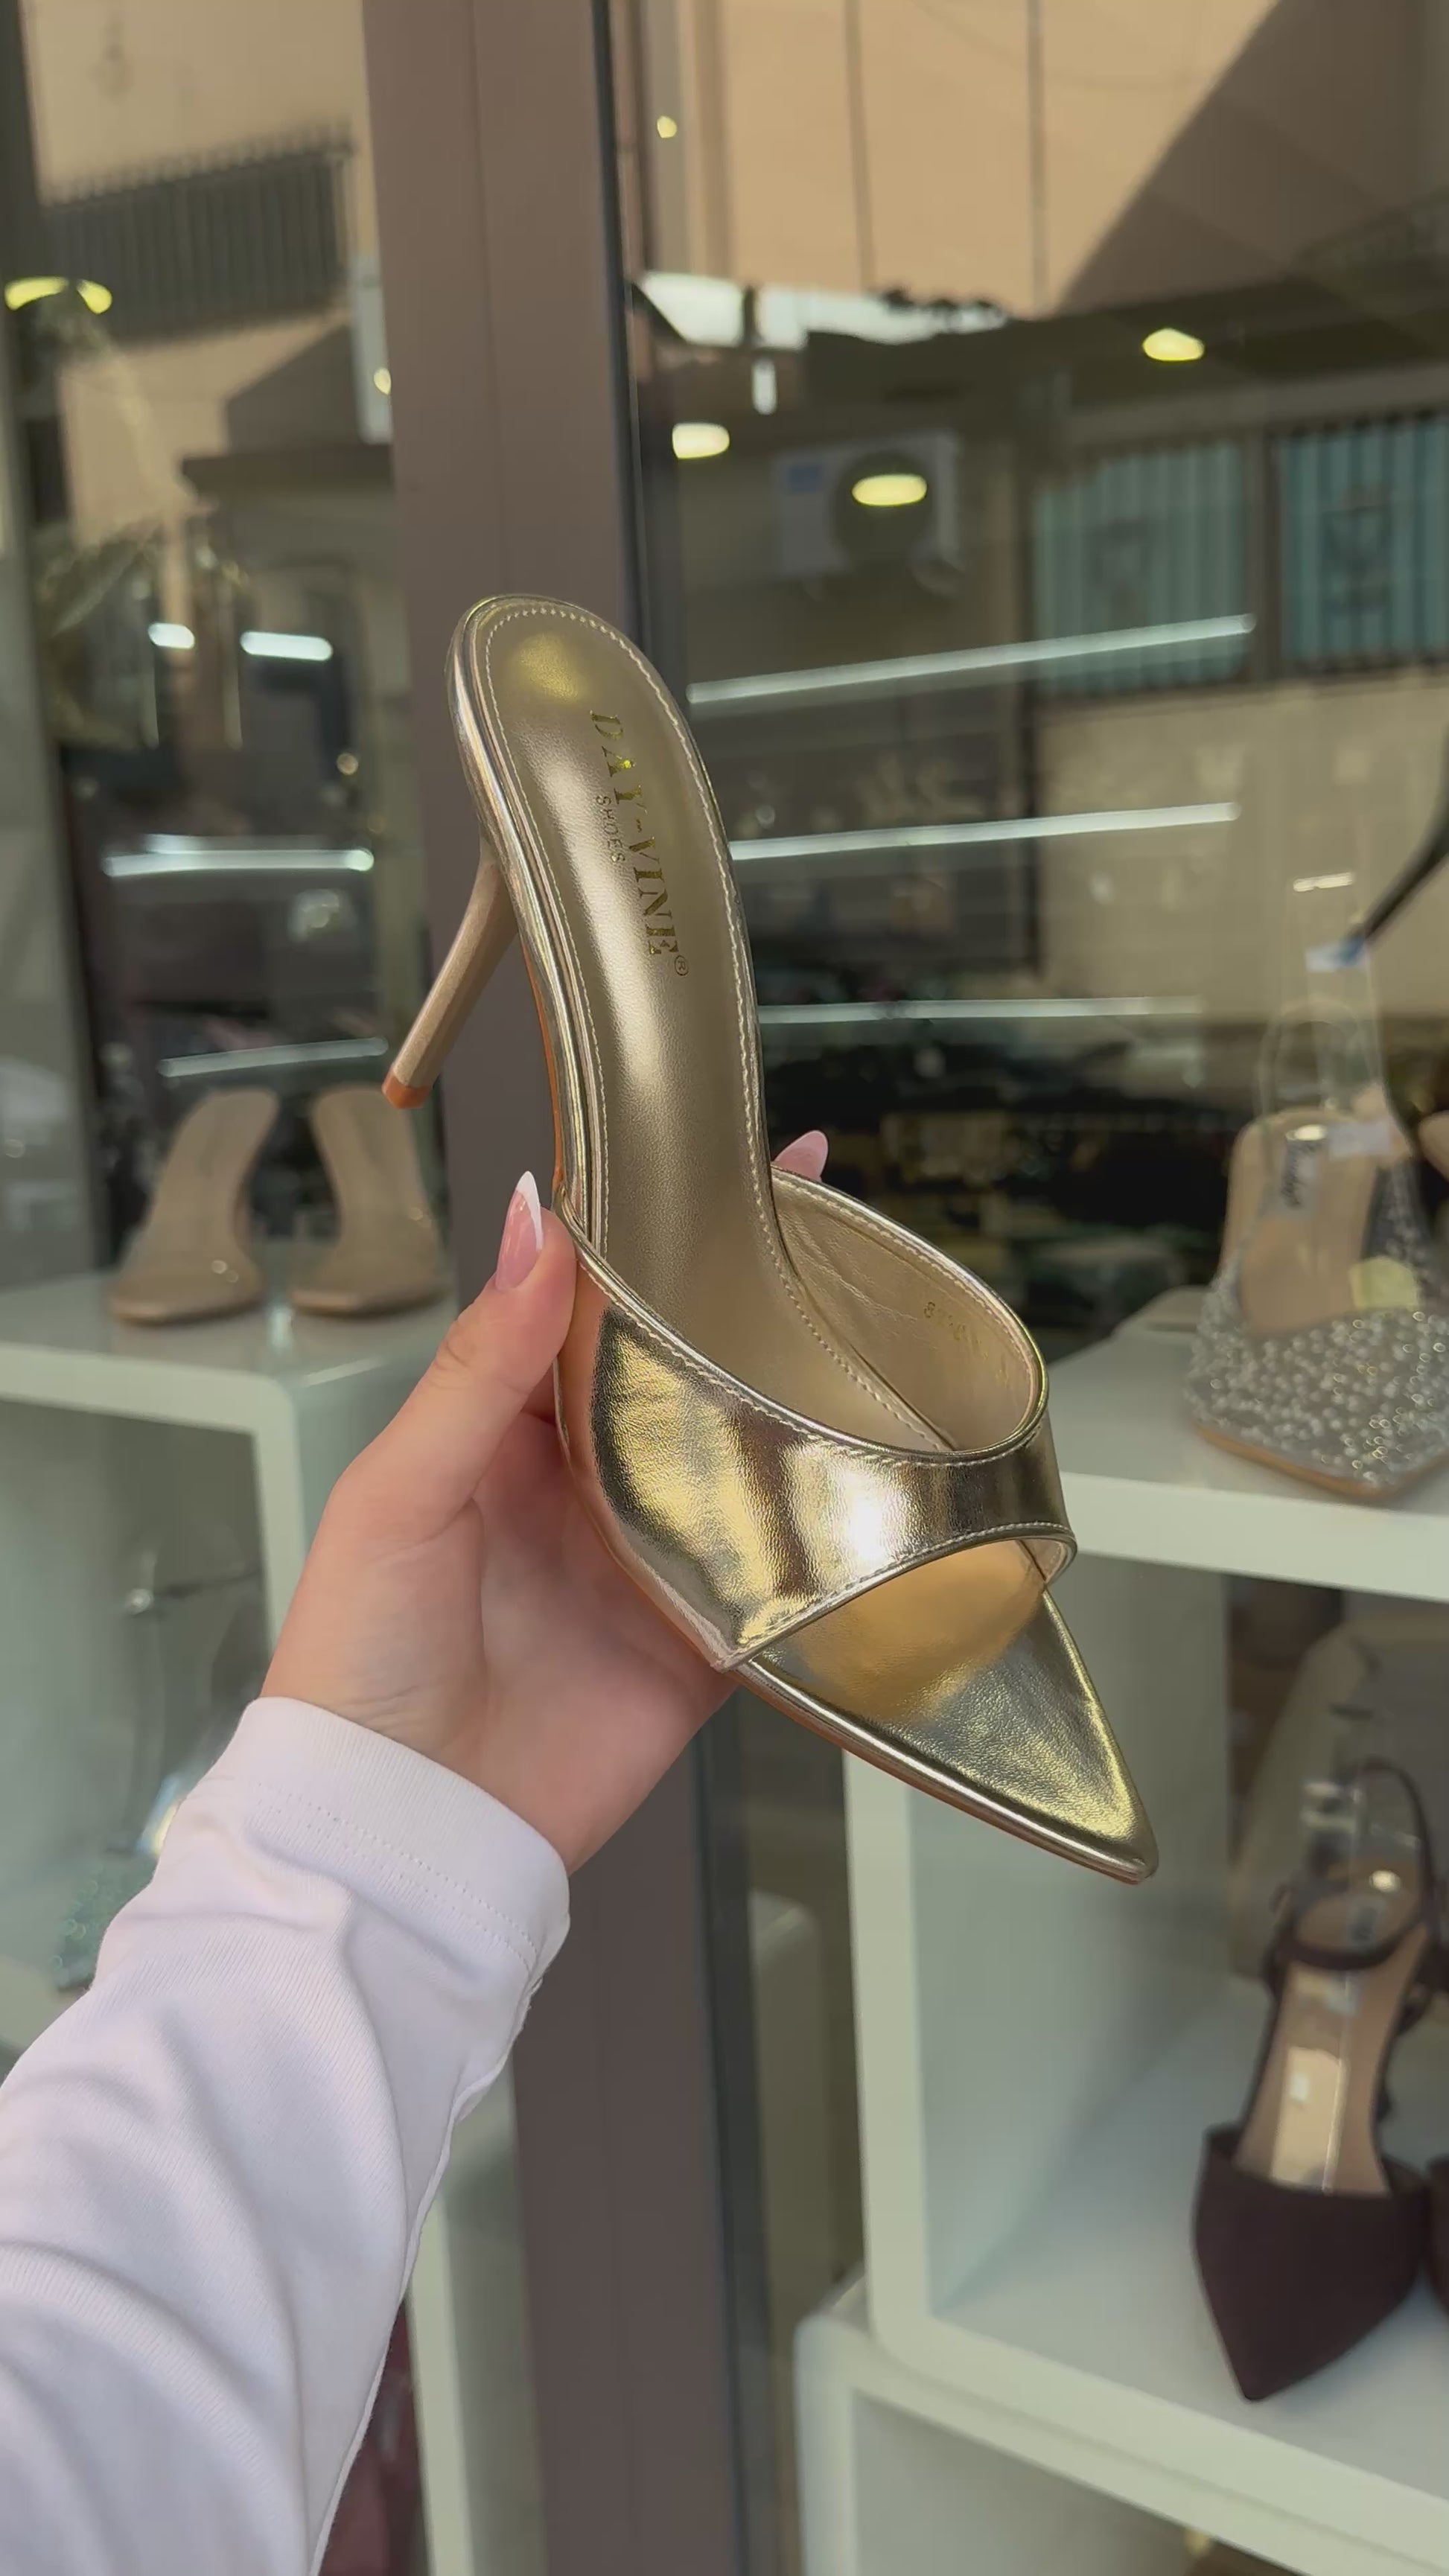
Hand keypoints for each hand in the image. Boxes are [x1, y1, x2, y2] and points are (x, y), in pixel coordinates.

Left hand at [264, 1130, 829, 1868]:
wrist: (399, 1831)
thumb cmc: (358, 1659)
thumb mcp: (405, 1487)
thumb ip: (483, 1361)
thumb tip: (538, 1220)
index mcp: (502, 1430)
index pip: (591, 1304)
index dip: (652, 1235)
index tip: (719, 1162)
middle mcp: (583, 1483)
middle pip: (681, 1371)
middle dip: (746, 1305)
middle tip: (824, 1231)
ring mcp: (648, 1562)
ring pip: (742, 1461)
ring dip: (797, 1405)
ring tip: (868, 1328)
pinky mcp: (700, 1646)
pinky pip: (778, 1582)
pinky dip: (823, 1542)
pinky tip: (876, 1481)